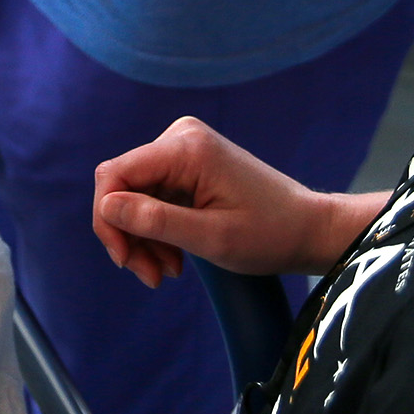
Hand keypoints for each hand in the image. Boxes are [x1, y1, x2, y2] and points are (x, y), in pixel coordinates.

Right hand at [92, 118, 348, 285]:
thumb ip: (156, 221)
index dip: (108, 220)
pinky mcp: (188, 165)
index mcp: (186, 148)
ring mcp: (184, 149)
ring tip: (166, 272)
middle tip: (151, 276)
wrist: (307, 229)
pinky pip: (153, 197)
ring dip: (143, 239)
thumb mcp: (211, 238)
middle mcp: (180, 138)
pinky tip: (174, 258)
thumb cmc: (269, 234)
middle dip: (129, 236)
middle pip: (123, 188)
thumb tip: (106, 207)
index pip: (115, 175)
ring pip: (135, 197)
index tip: (124, 260)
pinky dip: (157, 230)